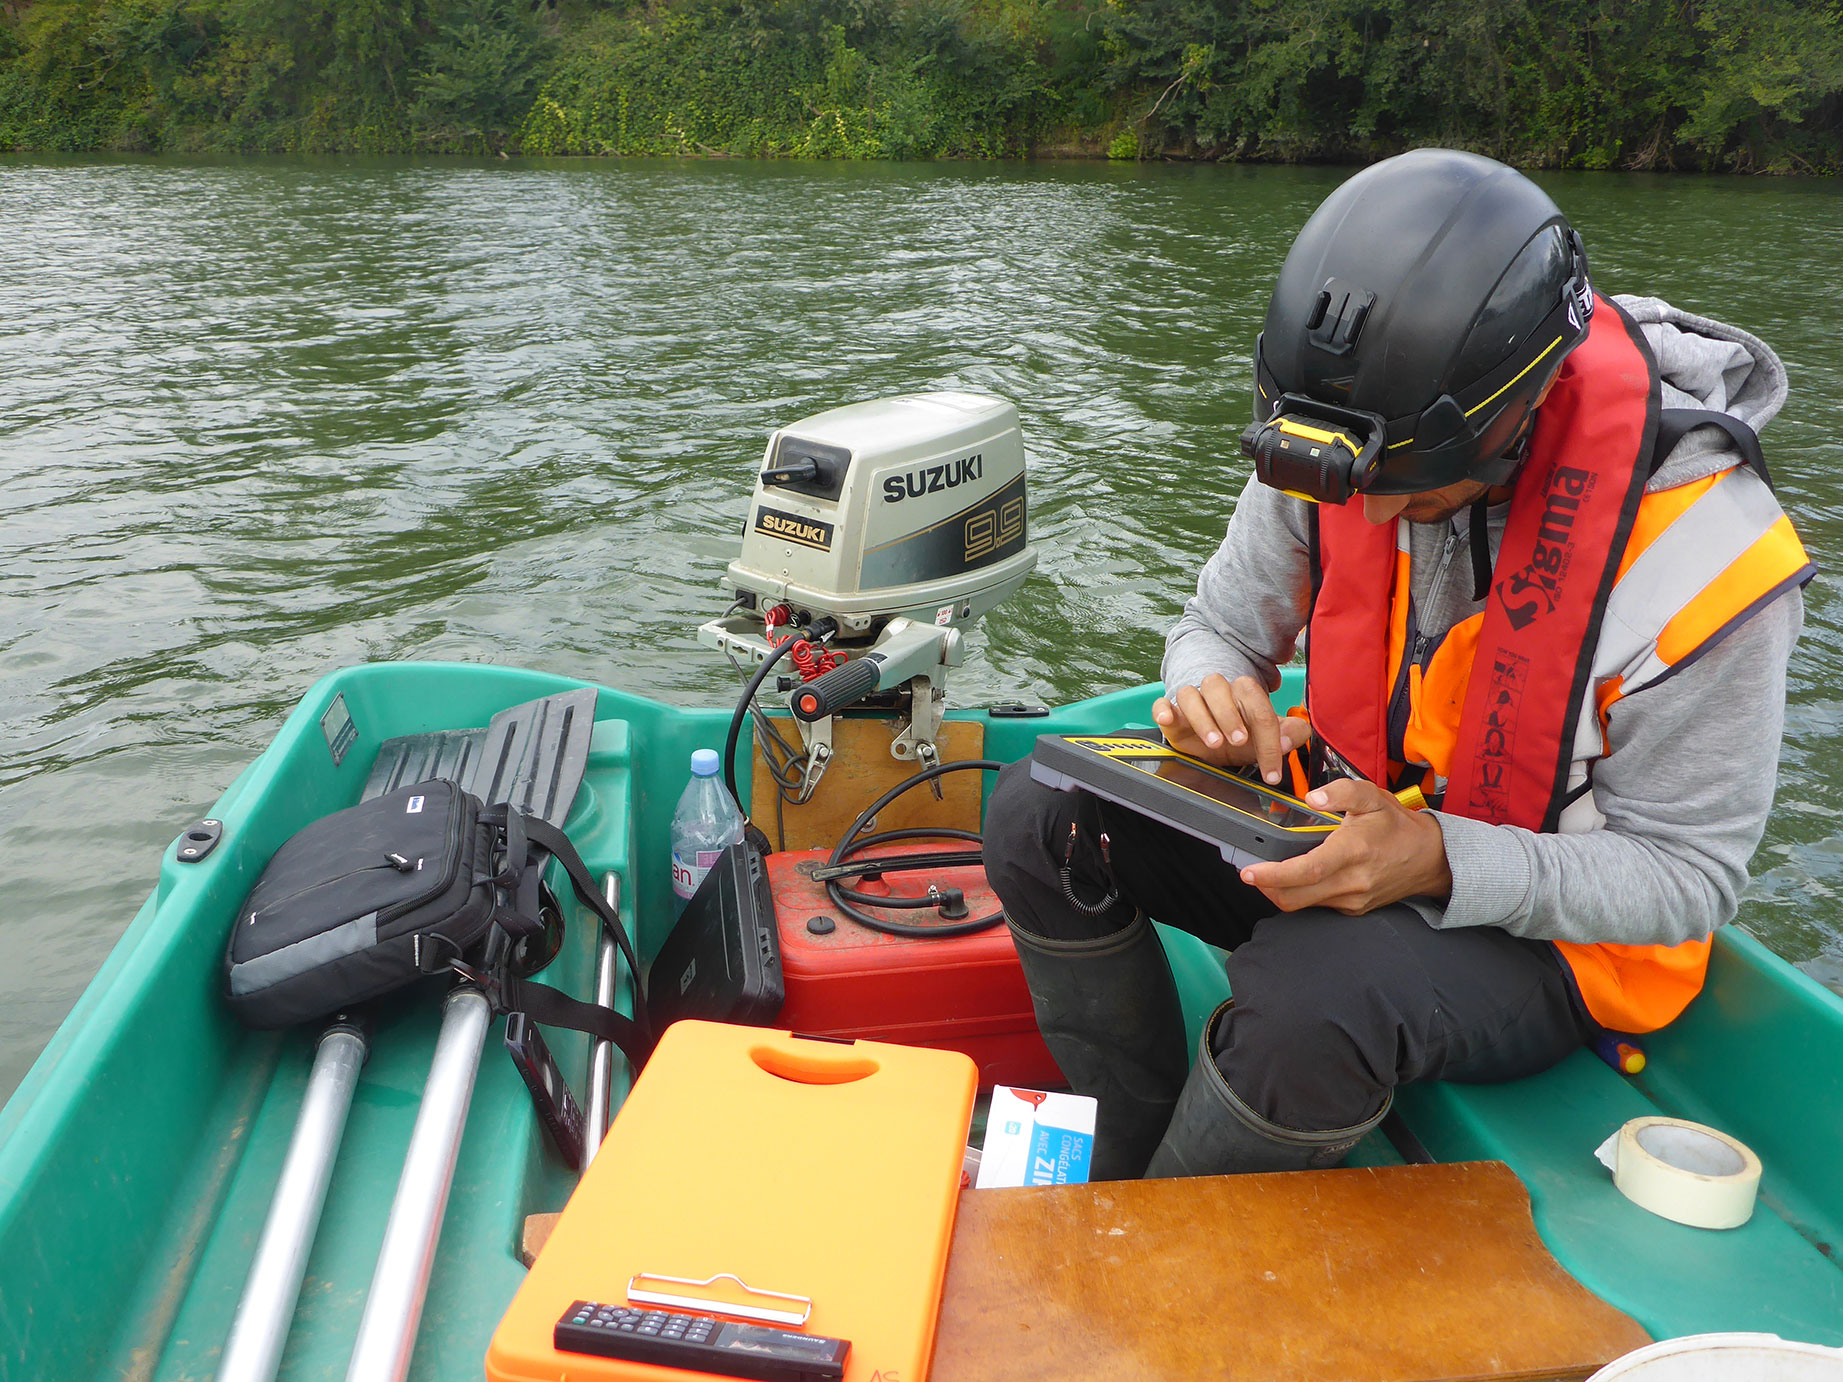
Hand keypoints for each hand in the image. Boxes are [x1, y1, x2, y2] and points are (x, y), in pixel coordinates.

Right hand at [1152, 673, 1309, 783]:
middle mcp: (1217, 692)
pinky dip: (1162, 709)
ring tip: (1214, 742)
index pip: (1257, 704)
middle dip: (1230, 714)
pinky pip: (1162, 703)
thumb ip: (1290, 733)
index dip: (1268, 737)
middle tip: (1239, 741)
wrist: (1215, 743)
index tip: (1271, 769)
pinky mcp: (1171, 714)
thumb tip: (1292, 737)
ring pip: (1190, 694)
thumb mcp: (1268, 738)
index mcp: (1244, 693)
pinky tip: (1167, 719)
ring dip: (1201, 717)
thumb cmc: (1242, 736)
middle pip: (1218, 687)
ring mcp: (1192, 701)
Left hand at [1238, 777, 1452, 914]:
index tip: (1249, 873)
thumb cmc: (1396, 825)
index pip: (1307, 871)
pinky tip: (1300, 878)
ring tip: (1272, 873)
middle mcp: (1352, 882)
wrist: (1430, 859)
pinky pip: (1318, 906)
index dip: (1274, 875)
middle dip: (1267, 888)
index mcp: (1354, 851)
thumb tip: (1312, 798)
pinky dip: (1302, 894)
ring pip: (1304, 905)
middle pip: (1296, 897)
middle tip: (1250, 872)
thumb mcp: (1372, 796)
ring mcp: (1353, 900)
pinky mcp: (1354, 910)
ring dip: (1282, 891)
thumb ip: (1342, 792)